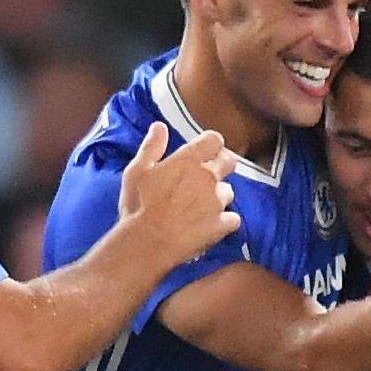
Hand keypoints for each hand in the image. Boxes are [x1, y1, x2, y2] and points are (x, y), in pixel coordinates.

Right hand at [120, 125, 240, 267]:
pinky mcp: (222, 225)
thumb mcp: (137, 171)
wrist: (147, 243)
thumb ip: (152, 147)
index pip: (214, 140)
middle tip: (206, 177)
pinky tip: (210, 226)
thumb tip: (159, 126)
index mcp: (188, 161)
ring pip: (228, 192)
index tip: (204, 152)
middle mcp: (208, 177)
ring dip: (219, 196)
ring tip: (200, 207)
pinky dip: (225, 222)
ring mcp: (217, 202)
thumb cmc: (138, 207)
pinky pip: (233, 219)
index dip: (211, 145)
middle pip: (229, 162)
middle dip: (222, 165)